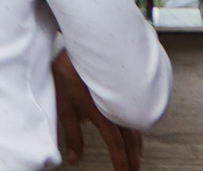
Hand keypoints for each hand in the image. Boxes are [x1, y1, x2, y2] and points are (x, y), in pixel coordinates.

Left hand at [50, 49, 139, 169]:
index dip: (121, 162)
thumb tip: (74, 159)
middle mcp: (117, 108)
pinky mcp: (122, 90)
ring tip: (138, 157)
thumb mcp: (64, 105)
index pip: (116, 145)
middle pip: (130, 140)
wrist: (81, 42)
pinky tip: (137, 130)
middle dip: (132, 158)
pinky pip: (134, 113)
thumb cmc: (69, 72)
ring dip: (136, 145)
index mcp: (103, 114)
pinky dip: (137, 127)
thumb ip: (72, 134)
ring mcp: (121, 98)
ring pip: (134, 127)